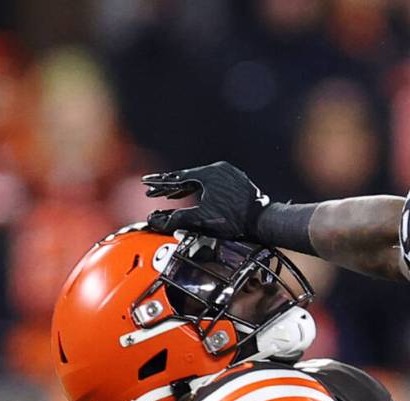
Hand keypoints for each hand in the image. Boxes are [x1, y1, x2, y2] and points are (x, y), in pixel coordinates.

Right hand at [142, 161, 268, 238]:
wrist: (263, 220)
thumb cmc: (235, 220)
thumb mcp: (202, 219)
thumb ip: (177, 219)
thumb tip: (156, 221)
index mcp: (208, 174)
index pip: (178, 178)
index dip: (160, 183)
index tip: (146, 183)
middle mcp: (219, 169)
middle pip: (189, 177)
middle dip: (171, 185)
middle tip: (154, 189)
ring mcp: (230, 174)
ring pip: (201, 179)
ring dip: (186, 187)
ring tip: (171, 194)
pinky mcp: (238, 181)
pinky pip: (213, 182)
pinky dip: (202, 189)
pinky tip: (196, 195)